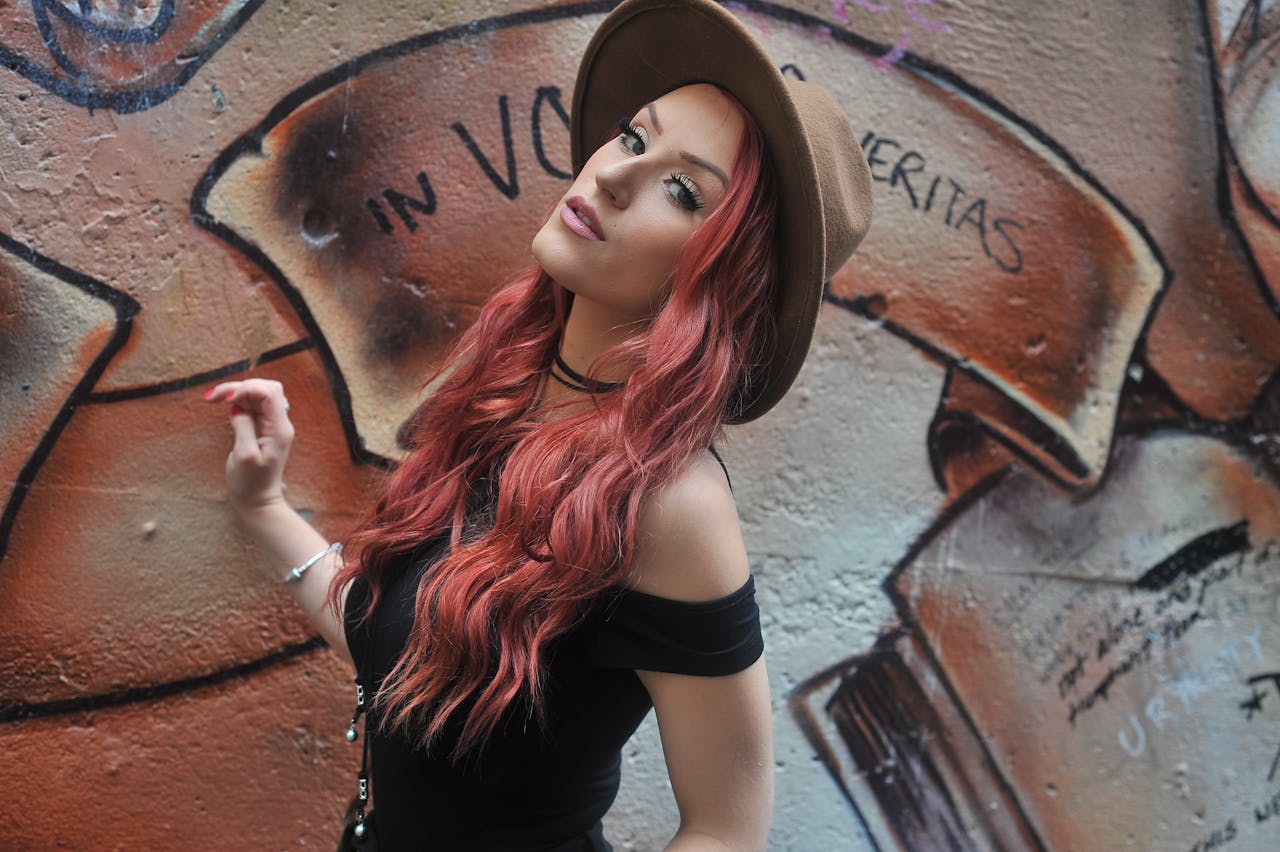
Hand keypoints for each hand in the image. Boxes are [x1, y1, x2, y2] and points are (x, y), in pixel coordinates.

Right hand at [204, 378, 295, 514]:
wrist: (258, 501)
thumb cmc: (250, 483)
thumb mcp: (244, 455)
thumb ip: (243, 426)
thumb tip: (238, 406)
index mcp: (280, 429)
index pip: (270, 393)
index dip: (247, 389)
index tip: (226, 399)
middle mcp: (279, 423)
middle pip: (265, 389)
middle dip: (240, 386)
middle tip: (213, 397)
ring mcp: (272, 425)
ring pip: (258, 394)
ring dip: (236, 391)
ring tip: (213, 399)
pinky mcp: (263, 428)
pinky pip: (253, 404)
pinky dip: (238, 400)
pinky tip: (224, 404)